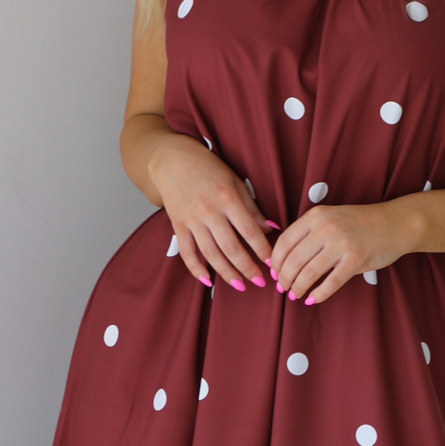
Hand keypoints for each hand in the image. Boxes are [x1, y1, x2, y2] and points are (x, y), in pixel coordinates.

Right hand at [153, 138, 274, 290]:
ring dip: (226, 273)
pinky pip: (187, 252)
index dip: (262, 250)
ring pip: (210, 254)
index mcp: (227, 198)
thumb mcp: (234, 181)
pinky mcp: (178, 226)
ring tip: (240, 286)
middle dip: (247, 267)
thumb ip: (251, 207)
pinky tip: (207, 281)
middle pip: (231, 247)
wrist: (171, 159)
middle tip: (260, 282)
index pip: (249, 231)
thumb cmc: (207, 168)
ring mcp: (192, 220)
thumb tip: (271, 229)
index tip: (273, 264)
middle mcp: (209, 212)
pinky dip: (196, 269)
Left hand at [268, 200, 417, 303]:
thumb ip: (310, 232)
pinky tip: (312, 300)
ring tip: (295, 295)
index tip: (274, 273)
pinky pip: (330, 283)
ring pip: (308, 273)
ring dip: (298, 288)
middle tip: (283, 288)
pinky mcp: (355, 260)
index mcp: (316, 215)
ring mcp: (341, 244)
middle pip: (293, 260)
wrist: (395, 223)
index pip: (284, 241)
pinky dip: (318, 295)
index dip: (276, 261)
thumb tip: (284, 259)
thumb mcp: (331, 217)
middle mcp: (326, 228)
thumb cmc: (361, 223)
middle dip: (284, 278)